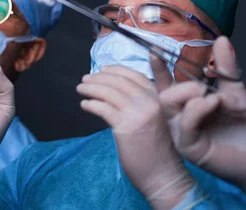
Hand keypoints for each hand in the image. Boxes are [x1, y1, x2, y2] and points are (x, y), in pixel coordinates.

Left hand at [77, 66, 194, 209]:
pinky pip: (103, 108)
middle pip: (120, 81)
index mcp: (158, 98)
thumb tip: (115, 95)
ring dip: (92, 88)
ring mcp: (138, 113)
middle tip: (85, 80)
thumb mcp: (155, 120)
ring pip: (109, 92)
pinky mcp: (126, 126)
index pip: (135, 75)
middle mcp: (150, 101)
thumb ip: (141, 106)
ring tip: (81, 89)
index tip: (102, 69)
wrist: (164, 175)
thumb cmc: (158, 151)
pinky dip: (91, 104)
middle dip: (99, 77)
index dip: (116, 70)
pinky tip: (85, 105)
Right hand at [155, 36, 245, 205]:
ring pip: (169, 106)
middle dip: (181, 84)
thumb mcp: (234, 91)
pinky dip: (197, 109)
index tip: (154, 52)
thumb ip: (225, 68)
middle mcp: (179, 118)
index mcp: (186, 105)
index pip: (166, 85)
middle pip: (163, 94)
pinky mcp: (189, 147)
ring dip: (190, 94)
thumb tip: (220, 39)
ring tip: (215, 97)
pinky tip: (213, 103)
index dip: (158, 69)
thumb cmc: (243, 127)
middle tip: (203, 85)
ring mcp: (181, 133)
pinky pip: (185, 124)